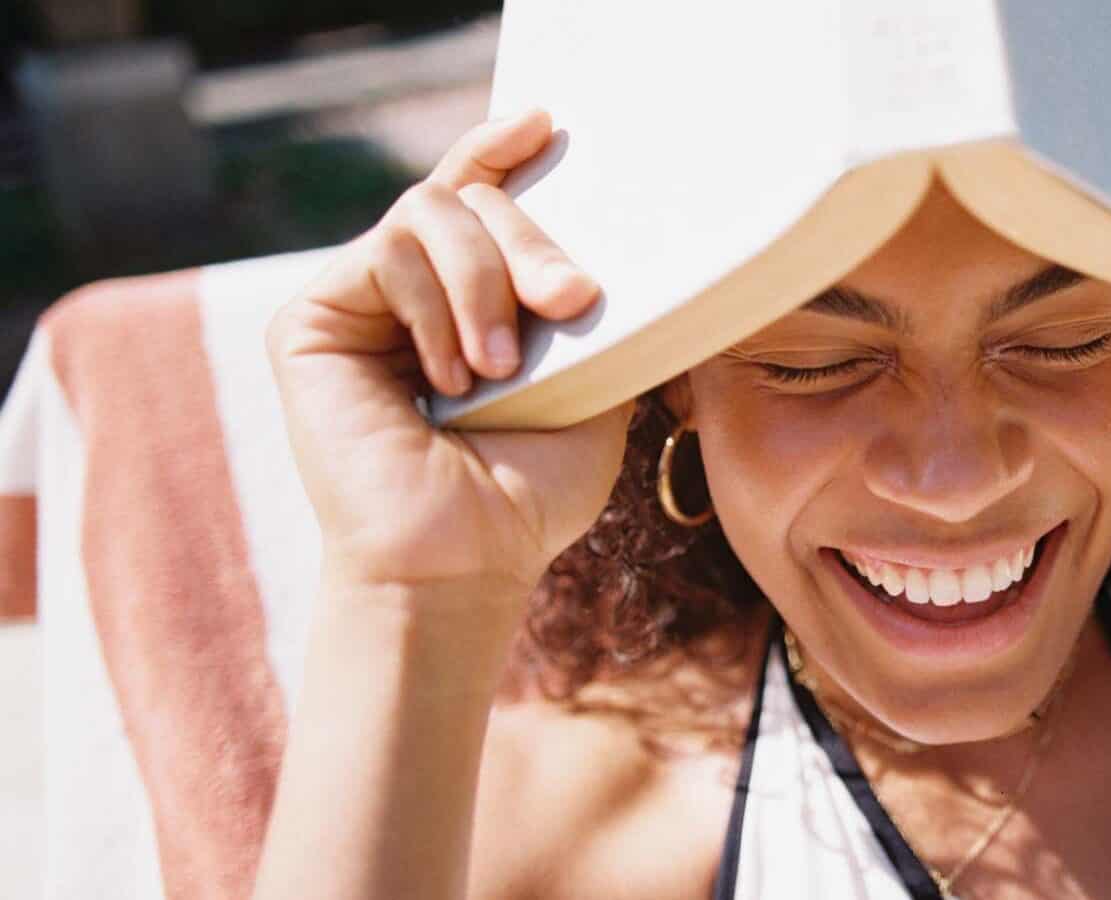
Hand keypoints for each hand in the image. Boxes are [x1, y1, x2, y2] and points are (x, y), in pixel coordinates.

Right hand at [267, 111, 629, 597]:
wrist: (465, 561)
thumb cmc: (528, 493)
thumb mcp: (590, 383)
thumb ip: (583, 310)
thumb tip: (605, 249)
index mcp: (465, 302)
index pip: (475, 200)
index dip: (498, 150)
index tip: (541, 122)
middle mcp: (407, 294)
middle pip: (467, 199)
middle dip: (530, 241)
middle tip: (572, 301)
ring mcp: (357, 303)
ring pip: (429, 213)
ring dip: (485, 283)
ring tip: (500, 368)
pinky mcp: (311, 319)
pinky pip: (387, 253)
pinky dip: (435, 307)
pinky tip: (447, 377)